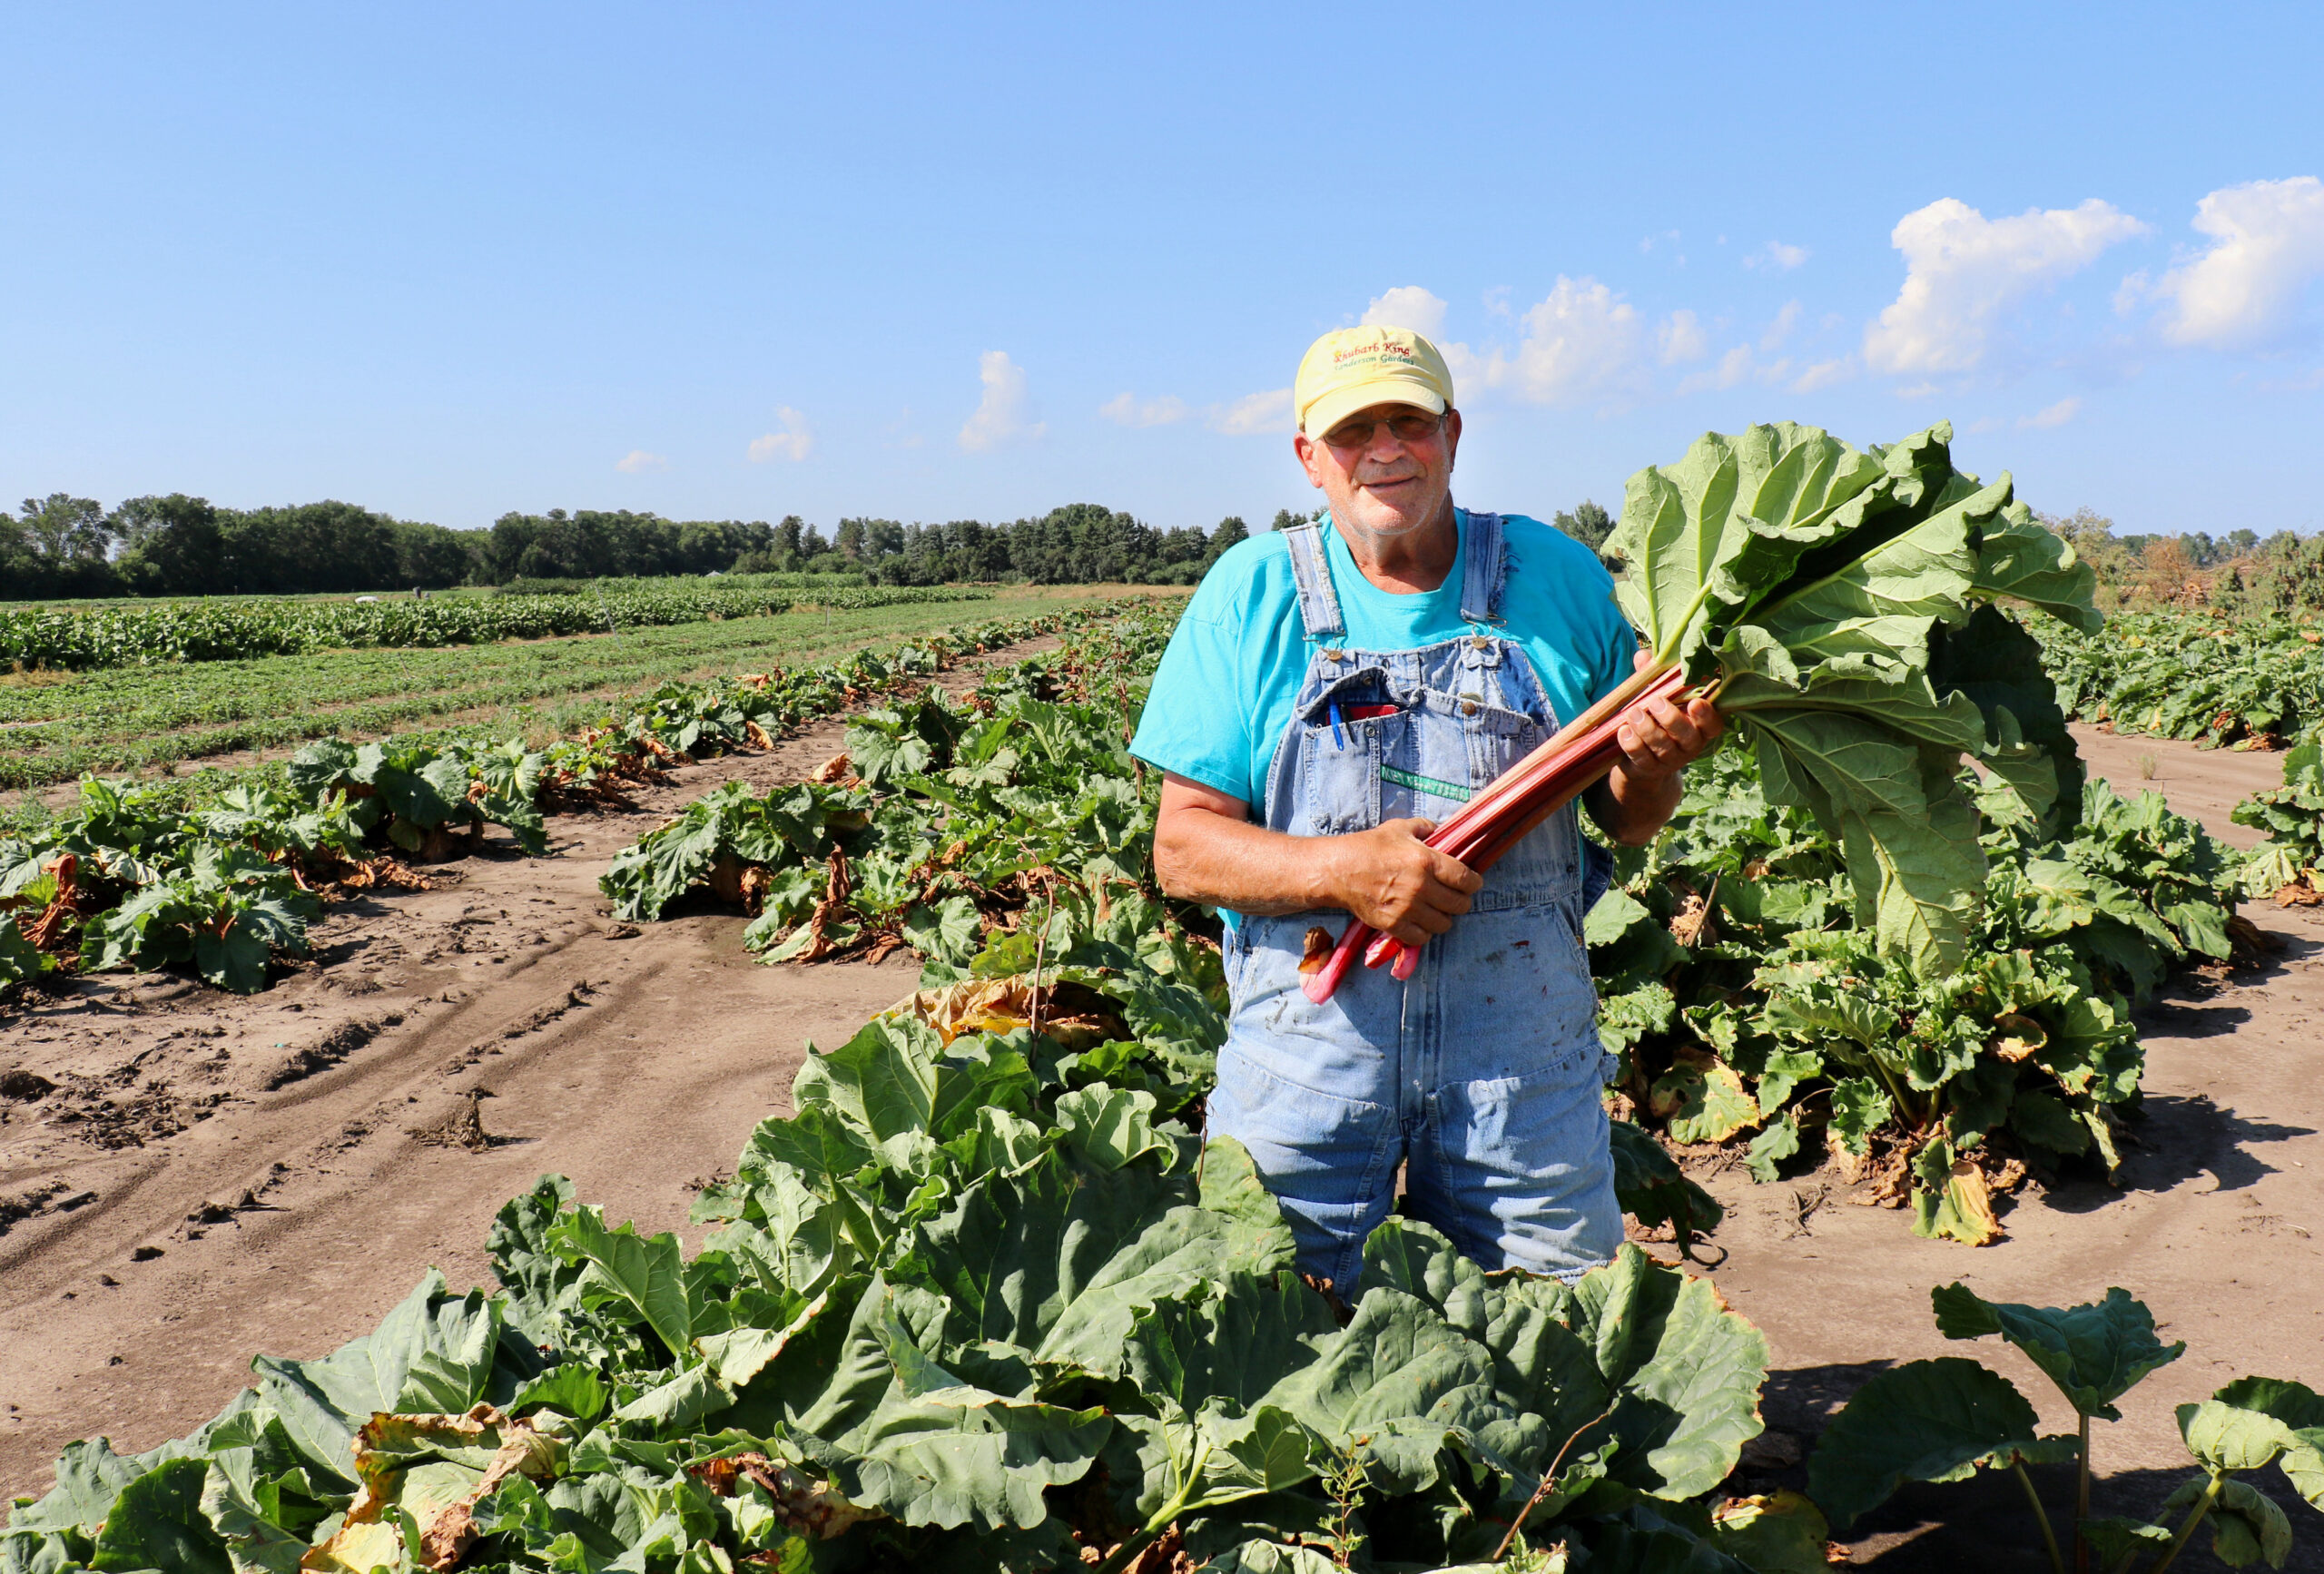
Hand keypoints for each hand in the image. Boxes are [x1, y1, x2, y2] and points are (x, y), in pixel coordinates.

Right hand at [1324, 817, 1483, 947]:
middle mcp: (1421, 887)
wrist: (1339, 870)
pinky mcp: (1393, 924)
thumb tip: (1442, 832)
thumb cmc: (1369, 846)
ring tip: (1436, 910)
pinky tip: (1420, 922)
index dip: (1474, 883)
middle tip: (1454, 897)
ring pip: (1444, 924)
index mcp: (1426, 861)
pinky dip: (1425, 932)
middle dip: (1461, 901)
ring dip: (1443, 917)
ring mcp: (1407, 908)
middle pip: (1460, 904)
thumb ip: (1426, 828)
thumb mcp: (1400, 828)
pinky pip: (1422, 937)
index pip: (1466, 879)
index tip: (1472, 883)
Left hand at [1613, 650, 1724, 781]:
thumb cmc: (1656, 719)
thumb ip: (1654, 678)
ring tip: (1633, 713)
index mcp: (1700, 727)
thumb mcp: (1657, 697)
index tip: (1695, 702)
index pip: (1712, 725)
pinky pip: (1642, 758)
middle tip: (1655, 702)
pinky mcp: (1648, 769)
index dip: (1706, 716)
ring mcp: (1670, 760)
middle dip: (1672, 719)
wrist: (1642, 761)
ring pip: (1662, 747)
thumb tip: (1643, 656)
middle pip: (1687, 737)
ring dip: (1647, 729)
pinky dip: (1632, 745)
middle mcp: (1690, 746)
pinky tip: (1623, 732)